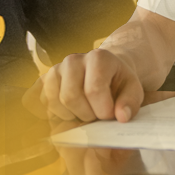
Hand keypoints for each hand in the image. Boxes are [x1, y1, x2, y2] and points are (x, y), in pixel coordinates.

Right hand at [29, 49, 143, 122]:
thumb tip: (121, 117)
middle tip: (97, 116)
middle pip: (70, 97)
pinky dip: (55, 112)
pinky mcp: (44, 80)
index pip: (94, 90)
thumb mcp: (133, 90)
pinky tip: (70, 111)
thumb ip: (130, 103)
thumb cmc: (118, 82)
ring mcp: (56, 69)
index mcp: (98, 58)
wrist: (104, 70)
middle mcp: (73, 60)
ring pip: (54, 101)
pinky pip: (41, 101)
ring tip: (85, 112)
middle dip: (86, 115)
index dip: (102, 110)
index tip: (110, 116)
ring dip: (71, 115)